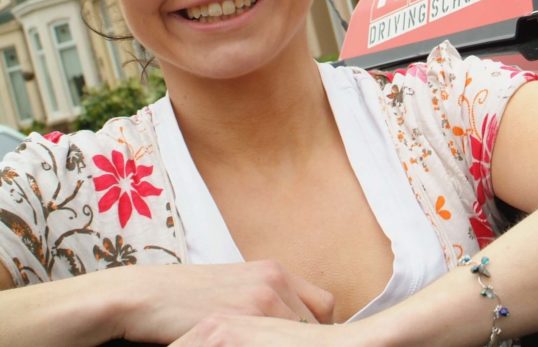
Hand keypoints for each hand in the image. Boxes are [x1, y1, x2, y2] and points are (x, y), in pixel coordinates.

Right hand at [116, 260, 334, 343]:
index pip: (323, 305)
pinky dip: (269, 346)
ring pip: (298, 335)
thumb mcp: (233, 292)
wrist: (142, 295)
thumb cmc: (182, 299)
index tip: (305, 343)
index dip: (317, 329)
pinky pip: (274, 342)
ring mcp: (259, 298)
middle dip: (304, 341)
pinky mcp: (240, 318)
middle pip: (316, 322)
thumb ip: (263, 303)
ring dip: (288, 346)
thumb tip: (285, 326)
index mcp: (273, 272)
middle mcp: (273, 280)